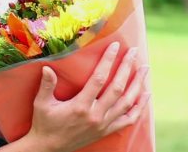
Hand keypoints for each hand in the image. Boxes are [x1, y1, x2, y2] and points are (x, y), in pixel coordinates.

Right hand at [26, 42, 149, 151]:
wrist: (49, 149)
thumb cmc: (44, 124)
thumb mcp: (42, 104)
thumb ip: (46, 86)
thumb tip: (46, 67)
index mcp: (80, 106)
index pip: (99, 79)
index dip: (108, 61)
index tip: (115, 46)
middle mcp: (95, 116)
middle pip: (117, 88)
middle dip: (127, 68)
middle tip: (134, 52)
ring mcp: (103, 125)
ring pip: (127, 103)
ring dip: (138, 85)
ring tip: (145, 69)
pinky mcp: (106, 131)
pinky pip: (129, 119)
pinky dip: (139, 107)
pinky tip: (146, 95)